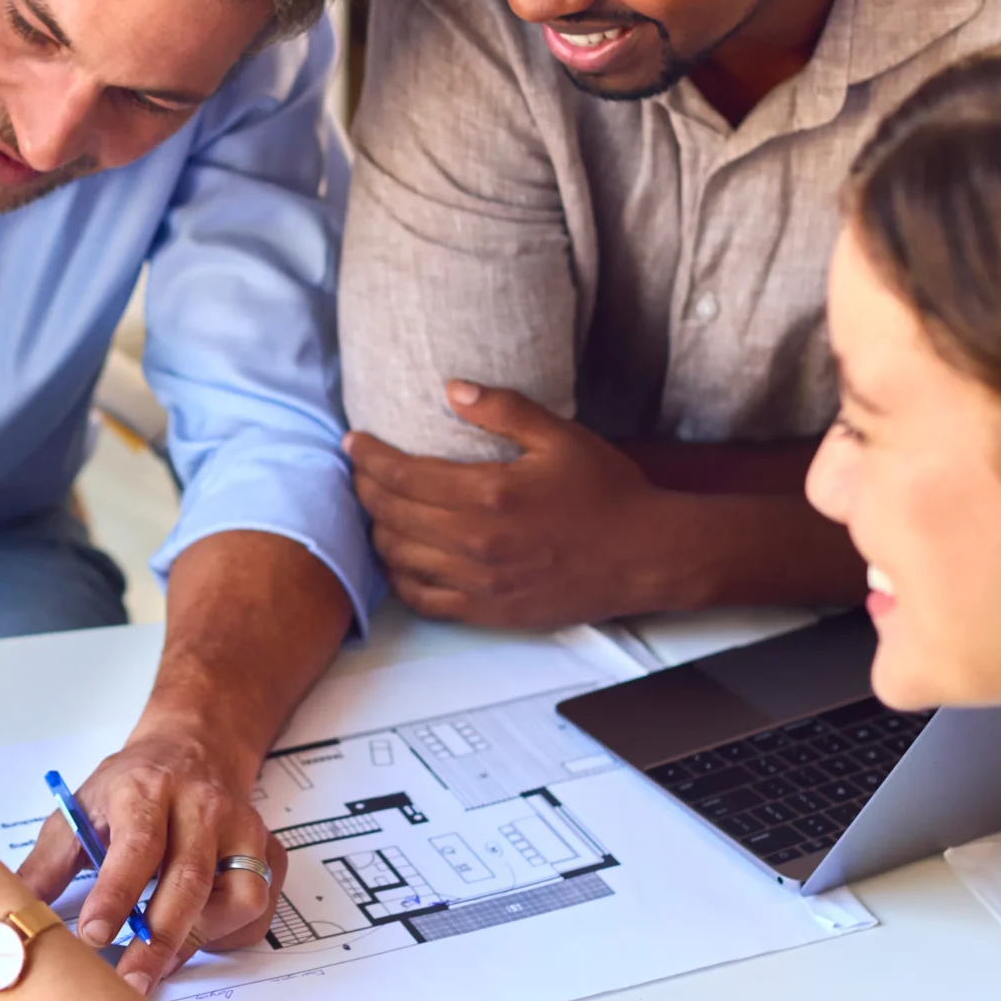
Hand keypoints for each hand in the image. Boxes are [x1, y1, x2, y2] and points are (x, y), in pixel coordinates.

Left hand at [18, 734, 287, 991]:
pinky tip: (197, 937)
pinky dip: (228, 934)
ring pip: (236, 897)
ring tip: (162, 961)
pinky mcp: (269, 851)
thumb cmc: (133, 786)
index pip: (137, 845)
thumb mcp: (80, 808)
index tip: (95, 937)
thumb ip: (48, 864)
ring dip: (199, 939)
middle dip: (160, 940)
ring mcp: (242, 829)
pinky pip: (257, 908)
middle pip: (189, 879)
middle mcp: (201, 806)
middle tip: (132, 983)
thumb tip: (10, 917)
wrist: (195, 747)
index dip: (117, 894)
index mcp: (146, 790)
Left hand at [346, 382, 678, 629]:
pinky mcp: (489, 611)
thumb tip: (451, 388)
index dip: (369, 457)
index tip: (353, 442)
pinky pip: (423, 598)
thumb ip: (503, 410)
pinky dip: (400, 577)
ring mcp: (480, 583)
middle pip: (392, 515)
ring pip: (399, 558)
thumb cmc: (608, 492)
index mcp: (490, 495)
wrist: (647, 555)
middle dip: (366, 489)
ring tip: (376, 509)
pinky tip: (398, 558)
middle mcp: (477, 542)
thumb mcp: (561, 436)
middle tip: (360, 471)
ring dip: (378, 530)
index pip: (404, 476)